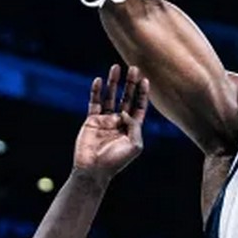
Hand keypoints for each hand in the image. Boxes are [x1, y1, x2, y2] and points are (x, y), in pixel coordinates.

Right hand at [74, 65, 149, 179]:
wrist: (93, 170)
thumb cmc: (116, 161)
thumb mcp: (134, 145)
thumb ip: (135, 126)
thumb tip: (125, 111)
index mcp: (132, 128)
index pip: (139, 106)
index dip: (143, 93)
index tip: (145, 80)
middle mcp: (119, 122)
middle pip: (126, 98)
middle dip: (130, 83)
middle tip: (134, 68)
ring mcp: (105, 120)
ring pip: (110, 96)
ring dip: (113, 82)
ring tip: (115, 67)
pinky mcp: (92, 120)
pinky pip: (94, 102)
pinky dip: (96, 91)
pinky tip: (98, 80)